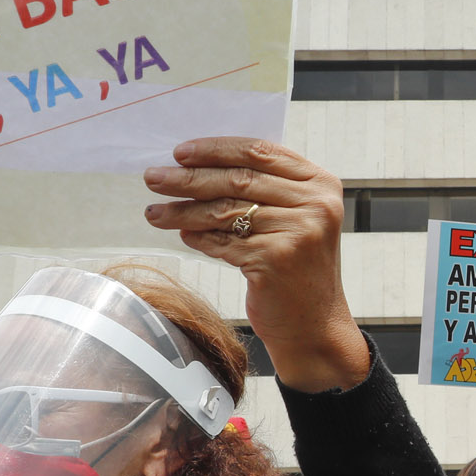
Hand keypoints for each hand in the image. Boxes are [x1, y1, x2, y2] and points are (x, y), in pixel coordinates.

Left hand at [143, 138, 368, 393]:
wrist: (315, 326)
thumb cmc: (298, 270)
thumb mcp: (295, 219)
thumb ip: (264, 190)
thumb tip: (200, 166)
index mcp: (321, 184)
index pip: (260, 151)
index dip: (216, 149)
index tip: (180, 152)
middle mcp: (315, 204)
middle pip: (238, 178)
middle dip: (190, 177)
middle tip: (153, 177)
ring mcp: (298, 231)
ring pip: (225, 210)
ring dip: (183, 210)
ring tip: (154, 212)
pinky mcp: (276, 258)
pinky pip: (223, 241)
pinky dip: (199, 238)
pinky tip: (182, 234)